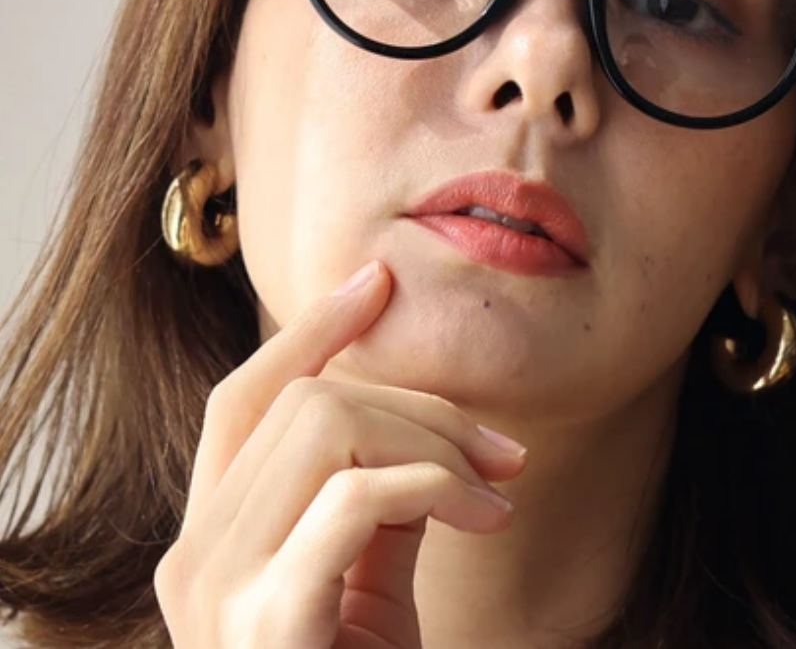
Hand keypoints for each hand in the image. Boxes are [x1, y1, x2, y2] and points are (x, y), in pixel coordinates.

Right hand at [154, 260, 527, 648]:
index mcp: (210, 540)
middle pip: (305, 401)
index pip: (247, 397)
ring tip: (499, 487)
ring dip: (433, 437)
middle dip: (414, 399)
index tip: (377, 282)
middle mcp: (193, 557)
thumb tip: (417, 424)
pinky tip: (487, 516)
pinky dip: (436, 484)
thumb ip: (374, 505)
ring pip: (327, 424)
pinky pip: (355, 497)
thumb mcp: (368, 589)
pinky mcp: (267, 624)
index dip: (312, 330)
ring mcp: (218, 591)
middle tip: (500, 449)